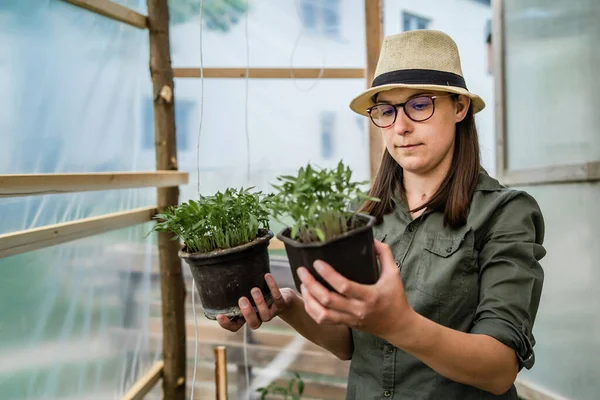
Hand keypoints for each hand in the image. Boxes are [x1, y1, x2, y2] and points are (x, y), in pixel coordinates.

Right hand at [216, 273, 296, 331]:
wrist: (285, 298)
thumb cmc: (261, 297)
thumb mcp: (248, 296)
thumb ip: (237, 294)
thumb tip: (219, 281)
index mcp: (248, 317)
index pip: (235, 327)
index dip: (227, 324)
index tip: (219, 315)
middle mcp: (259, 318)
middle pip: (253, 324)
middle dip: (247, 313)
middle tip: (242, 299)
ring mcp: (271, 313)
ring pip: (266, 315)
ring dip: (260, 302)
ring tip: (254, 290)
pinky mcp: (282, 305)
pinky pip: (277, 298)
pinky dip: (272, 286)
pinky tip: (266, 276)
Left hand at [297, 240, 414, 338]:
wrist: (398, 326)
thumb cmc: (396, 298)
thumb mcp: (394, 274)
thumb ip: (385, 254)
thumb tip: (373, 240)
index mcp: (369, 296)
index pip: (344, 286)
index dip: (328, 275)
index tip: (317, 263)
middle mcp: (358, 310)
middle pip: (328, 300)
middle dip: (311, 284)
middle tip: (302, 271)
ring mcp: (350, 319)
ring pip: (322, 314)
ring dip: (309, 299)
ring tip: (302, 284)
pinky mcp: (346, 324)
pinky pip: (324, 320)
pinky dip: (312, 310)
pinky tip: (308, 298)